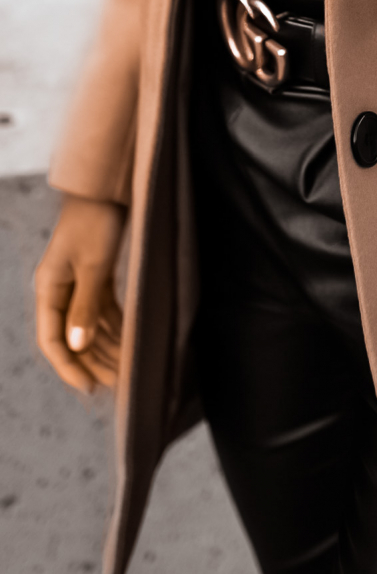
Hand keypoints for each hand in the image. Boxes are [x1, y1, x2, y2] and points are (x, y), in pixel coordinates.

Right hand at [35, 194, 125, 394]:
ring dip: (106, 347)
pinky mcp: (96, 275)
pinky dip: (114, 326)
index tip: (90, 388)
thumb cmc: (95, 221)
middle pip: (73, 337)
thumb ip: (85, 306)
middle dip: (94, 362)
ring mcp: (78, 283)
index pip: (53, 340)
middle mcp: (60, 290)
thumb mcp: (93, 266)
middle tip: (119, 385)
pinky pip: (102, 310)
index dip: (70, 367)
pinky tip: (129, 341)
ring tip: (127, 369)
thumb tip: (77, 346)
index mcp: (49, 289)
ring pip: (89, 325)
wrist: (107, 185)